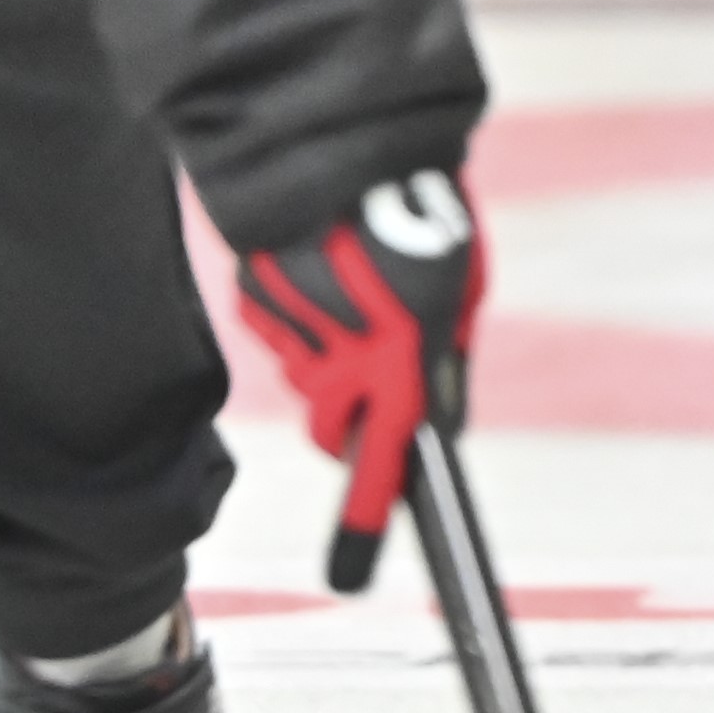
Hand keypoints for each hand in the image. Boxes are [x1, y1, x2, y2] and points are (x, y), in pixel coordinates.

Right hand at [234, 169, 483, 594]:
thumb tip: (434, 417)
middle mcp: (345, 350)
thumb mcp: (459, 284)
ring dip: (331, 356)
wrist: (342, 135)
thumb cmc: (423, 207)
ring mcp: (293, 329)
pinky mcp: (254, 302)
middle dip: (350, 424)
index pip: (387, 456)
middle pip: (333, 432)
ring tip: (357, 286)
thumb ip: (446, 355)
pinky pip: (280, 339)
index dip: (369, 519)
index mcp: (407, 349)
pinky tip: (321, 269)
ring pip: (308, 381)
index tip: (350, 576)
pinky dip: (300, 319)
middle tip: (370, 380)